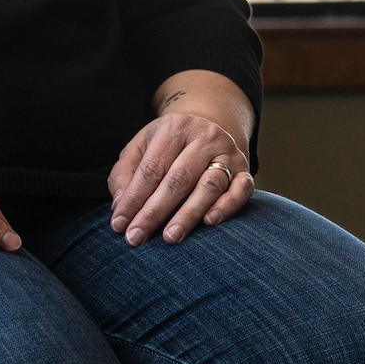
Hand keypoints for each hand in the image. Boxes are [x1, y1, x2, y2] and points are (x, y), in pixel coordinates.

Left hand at [108, 71, 255, 246]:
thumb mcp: (141, 146)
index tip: (119, 225)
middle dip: (155, 212)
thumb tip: (120, 207)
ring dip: (188, 214)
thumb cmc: (168, 145)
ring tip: (170, 237)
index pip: (151, 168)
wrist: (207, 125)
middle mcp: (204, 137)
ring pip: (209, 185)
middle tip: (137, 237)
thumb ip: (125, 174)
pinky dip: (227, 206)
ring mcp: (228, 153)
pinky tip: (209, 222)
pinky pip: (241, 189)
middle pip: (178, 178)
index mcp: (175, 127)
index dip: (133, 198)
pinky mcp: (245, 169)